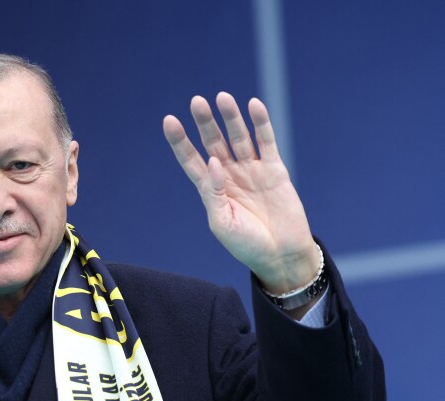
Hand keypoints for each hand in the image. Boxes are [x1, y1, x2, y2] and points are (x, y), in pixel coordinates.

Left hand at [163, 93, 318, 294]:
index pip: (191, 160)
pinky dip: (260, 123)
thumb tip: (213, 162)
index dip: (180, 142)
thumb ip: (213, 193)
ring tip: (222, 97)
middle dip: (205, 123)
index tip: (169, 121)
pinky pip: (266, 142)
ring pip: (238, 138)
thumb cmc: (246, 245)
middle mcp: (229, 176)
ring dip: (230, 117)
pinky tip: (253, 105)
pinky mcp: (274, 170)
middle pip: (213, 143)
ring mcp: (252, 171)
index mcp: (211, 191)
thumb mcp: (222, 223)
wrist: (280, 255)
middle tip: (196, 102)